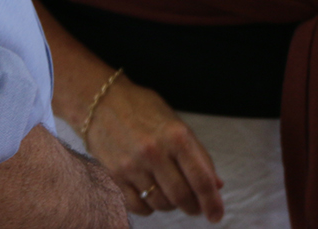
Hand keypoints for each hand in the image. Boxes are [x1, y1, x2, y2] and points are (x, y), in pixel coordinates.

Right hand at [82, 76, 224, 220]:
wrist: (101, 102)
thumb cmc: (143, 110)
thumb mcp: (176, 124)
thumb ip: (198, 155)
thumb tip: (217, 185)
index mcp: (176, 136)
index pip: (200, 178)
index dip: (212, 201)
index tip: (216, 215)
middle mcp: (155, 152)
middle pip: (181, 196)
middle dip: (193, 207)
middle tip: (196, 207)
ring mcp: (132, 165)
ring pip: (160, 203)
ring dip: (171, 205)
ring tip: (172, 195)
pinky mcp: (115, 176)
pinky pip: (138, 206)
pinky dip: (149, 207)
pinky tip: (151, 196)